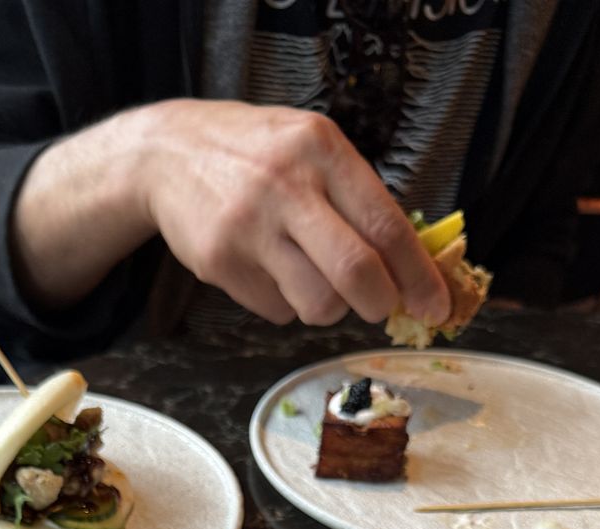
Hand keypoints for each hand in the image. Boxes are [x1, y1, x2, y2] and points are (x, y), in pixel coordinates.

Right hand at [138, 100, 450, 327]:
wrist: (165, 154)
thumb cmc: (253, 154)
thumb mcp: (309, 147)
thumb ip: (355, 196)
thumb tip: (409, 265)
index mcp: (321, 150)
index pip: (386, 226)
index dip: (418, 276)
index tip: (435, 308)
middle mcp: (286, 187)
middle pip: (356, 274)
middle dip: (379, 304)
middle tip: (379, 308)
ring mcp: (249, 228)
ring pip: (317, 304)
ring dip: (328, 308)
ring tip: (313, 280)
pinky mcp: (220, 263)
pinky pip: (276, 311)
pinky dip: (285, 303)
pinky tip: (268, 270)